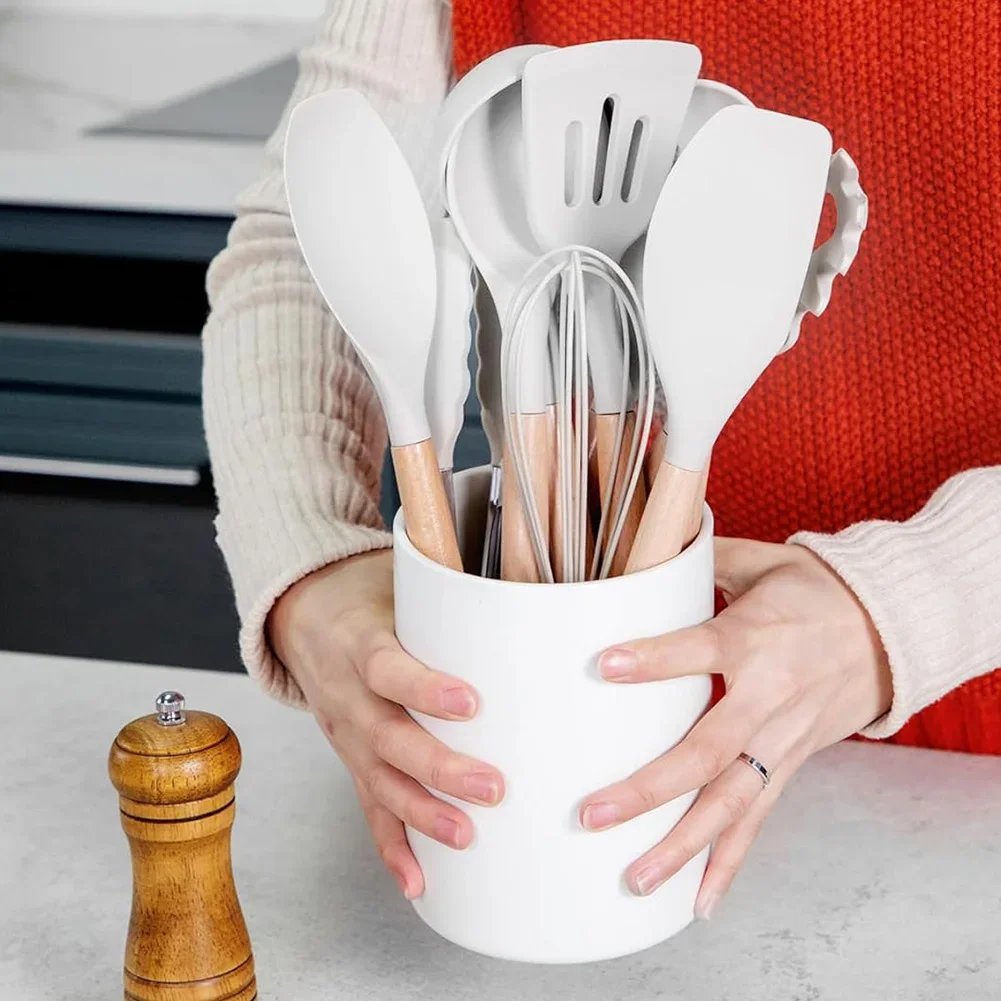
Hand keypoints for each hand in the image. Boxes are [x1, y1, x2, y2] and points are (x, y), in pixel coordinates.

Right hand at [268, 550, 503, 899]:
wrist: (305, 619)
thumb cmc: (370, 599)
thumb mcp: (395, 583)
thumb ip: (448, 592)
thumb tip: (525, 586)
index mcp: (359, 645)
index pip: (387, 668)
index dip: (424, 688)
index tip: (471, 704)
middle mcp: (349, 696)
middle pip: (388, 738)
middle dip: (438, 768)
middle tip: (493, 787)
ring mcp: (347, 736)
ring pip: (380, 782)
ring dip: (422, 815)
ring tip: (465, 837)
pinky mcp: (353, 763)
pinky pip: (369, 810)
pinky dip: (391, 849)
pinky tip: (417, 882)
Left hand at [579, 538, 890, 917]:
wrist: (887, 629)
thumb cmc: (814, 592)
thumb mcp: (760, 561)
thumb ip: (699, 559)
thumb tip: (639, 548)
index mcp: (757, 637)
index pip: (700, 649)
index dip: (654, 659)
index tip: (603, 666)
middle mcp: (769, 697)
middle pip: (706, 751)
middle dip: (649, 787)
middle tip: (593, 813)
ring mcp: (782, 740)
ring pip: (731, 802)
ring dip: (682, 844)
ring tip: (635, 878)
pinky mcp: (790, 764)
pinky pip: (759, 819)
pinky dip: (730, 863)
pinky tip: (697, 902)